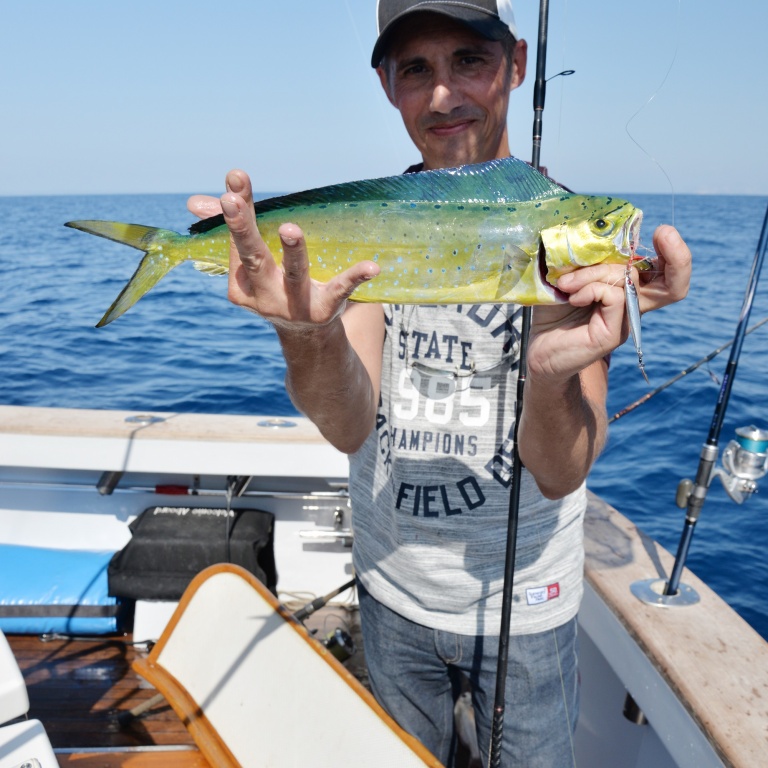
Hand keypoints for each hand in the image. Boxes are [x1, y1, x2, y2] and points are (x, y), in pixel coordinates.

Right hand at [191, 170, 380, 329]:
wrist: (306, 333)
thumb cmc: (276, 284)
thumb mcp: (255, 261)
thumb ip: (231, 229)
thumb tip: (194, 202)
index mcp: (242, 284)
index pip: (237, 243)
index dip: (237, 211)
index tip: (235, 179)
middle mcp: (265, 296)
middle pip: (253, 258)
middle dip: (243, 229)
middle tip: (232, 201)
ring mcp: (294, 305)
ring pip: (294, 274)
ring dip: (292, 251)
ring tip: (290, 229)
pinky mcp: (325, 309)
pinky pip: (341, 290)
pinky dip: (355, 277)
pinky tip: (371, 266)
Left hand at [527, 224, 691, 379]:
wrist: (539, 349)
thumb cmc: (552, 312)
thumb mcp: (568, 276)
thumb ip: (582, 256)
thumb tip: (587, 228)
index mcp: (626, 288)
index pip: (664, 269)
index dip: (672, 249)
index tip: (659, 231)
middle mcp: (632, 304)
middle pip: (676, 284)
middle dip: (679, 255)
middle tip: (663, 232)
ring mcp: (625, 319)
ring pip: (628, 277)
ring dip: (594, 272)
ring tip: (566, 283)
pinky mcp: (613, 332)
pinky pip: (614, 295)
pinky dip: (591, 288)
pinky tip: (572, 297)